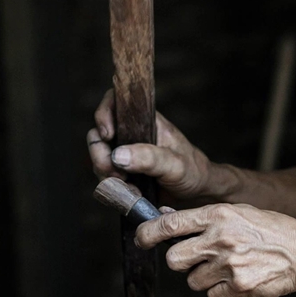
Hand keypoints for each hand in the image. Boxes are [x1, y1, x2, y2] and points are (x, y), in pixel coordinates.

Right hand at [86, 89, 213, 199]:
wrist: (197, 192)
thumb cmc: (192, 170)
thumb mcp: (175, 164)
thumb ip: (149, 158)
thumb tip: (118, 155)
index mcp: (145, 121)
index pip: (114, 102)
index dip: (103, 115)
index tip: (108, 135)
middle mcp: (131, 134)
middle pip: (98, 136)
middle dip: (101, 156)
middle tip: (115, 174)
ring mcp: (125, 154)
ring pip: (100, 159)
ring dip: (107, 176)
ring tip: (130, 188)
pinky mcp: (123, 173)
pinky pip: (105, 177)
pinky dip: (113, 188)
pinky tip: (131, 194)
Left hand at [135, 203, 295, 296]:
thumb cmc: (272, 229)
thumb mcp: (238, 212)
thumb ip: (204, 218)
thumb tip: (168, 218)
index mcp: (219, 215)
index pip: (170, 224)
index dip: (149, 233)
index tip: (142, 239)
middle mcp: (220, 238)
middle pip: (174, 258)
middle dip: (181, 261)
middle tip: (195, 258)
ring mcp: (228, 264)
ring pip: (193, 280)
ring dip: (204, 277)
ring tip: (227, 267)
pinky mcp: (237, 287)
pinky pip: (212, 295)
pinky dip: (221, 291)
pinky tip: (238, 279)